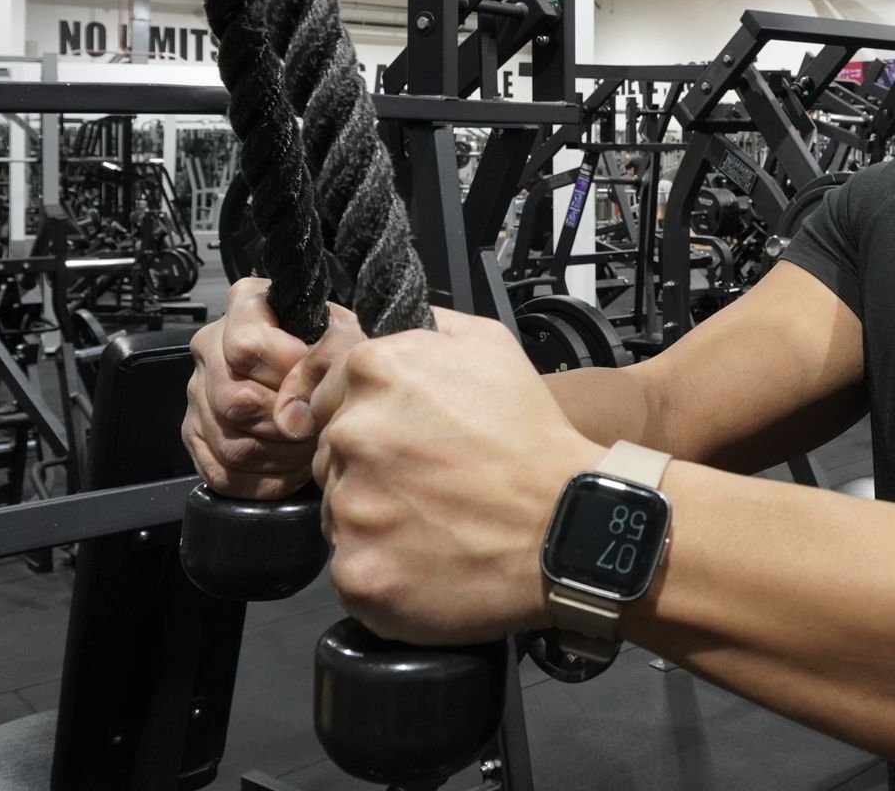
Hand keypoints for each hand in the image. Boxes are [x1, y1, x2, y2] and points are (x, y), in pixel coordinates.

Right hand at [182, 278, 363, 498]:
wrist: (314, 366)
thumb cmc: (328, 345)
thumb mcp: (342, 330)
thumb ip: (332, 352)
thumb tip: (301, 408)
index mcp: (243, 308)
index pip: (248, 348)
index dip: (288, 373)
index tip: (316, 382)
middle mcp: (210, 348)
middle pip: (235, 401)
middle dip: (287, 422)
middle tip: (317, 425)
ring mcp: (197, 394)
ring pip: (230, 443)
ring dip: (281, 456)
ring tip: (309, 447)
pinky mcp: (195, 435)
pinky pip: (222, 474)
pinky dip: (264, 481)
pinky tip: (291, 468)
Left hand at [309, 308, 602, 644]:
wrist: (568, 524)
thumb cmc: (532, 438)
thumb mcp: (490, 344)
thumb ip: (424, 325)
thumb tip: (375, 322)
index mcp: (375, 371)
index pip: (327, 388)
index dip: (363, 411)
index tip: (396, 433)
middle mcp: (351, 434)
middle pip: (330, 451)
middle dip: (369, 463)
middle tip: (427, 478)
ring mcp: (350, 507)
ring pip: (338, 509)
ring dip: (374, 515)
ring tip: (434, 518)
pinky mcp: (357, 571)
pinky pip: (351, 565)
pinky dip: (383, 566)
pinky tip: (428, 557)